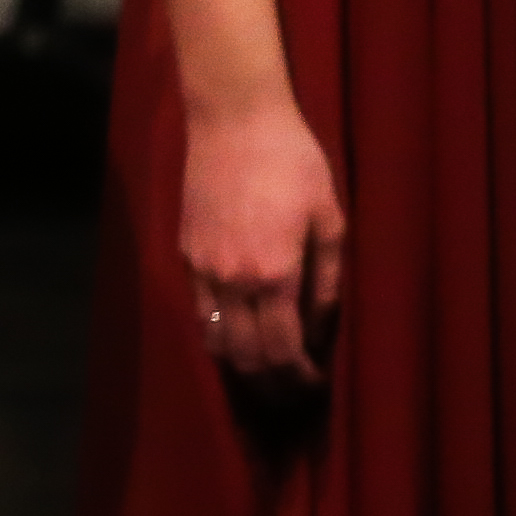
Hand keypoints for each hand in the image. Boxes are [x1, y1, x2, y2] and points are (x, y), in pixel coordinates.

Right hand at [174, 92, 347, 390]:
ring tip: (265, 374)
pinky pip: (200, 311)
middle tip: (292, 395)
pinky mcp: (185, 253)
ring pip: (215, 340)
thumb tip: (319, 328)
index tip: (315, 387)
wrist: (233, 119)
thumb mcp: (329, 220)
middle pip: (244, 357)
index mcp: (273, 275)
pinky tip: (238, 333)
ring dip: (240, 366)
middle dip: (270, 386)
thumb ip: (326, 282)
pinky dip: (219, 333)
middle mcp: (231, 281)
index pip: (282, 351)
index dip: (299, 379)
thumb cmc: (294, 162)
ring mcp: (202, 269)